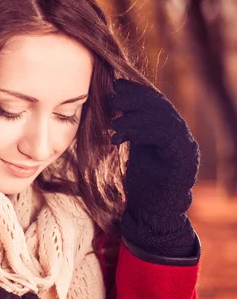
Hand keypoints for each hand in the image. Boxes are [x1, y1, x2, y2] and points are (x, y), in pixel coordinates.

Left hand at [107, 79, 199, 256]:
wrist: (152, 213)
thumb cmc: (142, 182)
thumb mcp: (135, 148)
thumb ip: (132, 127)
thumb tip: (116, 103)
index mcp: (171, 131)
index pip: (157, 103)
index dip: (136, 91)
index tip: (115, 85)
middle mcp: (182, 136)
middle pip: (161, 106)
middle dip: (135, 99)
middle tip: (111, 98)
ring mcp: (186, 147)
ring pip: (163, 119)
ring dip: (135, 116)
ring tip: (113, 121)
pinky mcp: (183, 160)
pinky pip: (164, 136)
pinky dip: (140, 131)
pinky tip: (119, 135)